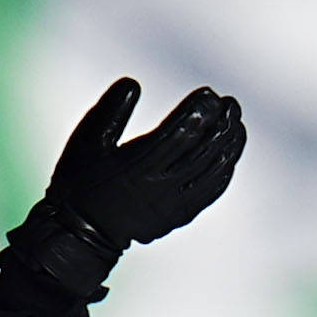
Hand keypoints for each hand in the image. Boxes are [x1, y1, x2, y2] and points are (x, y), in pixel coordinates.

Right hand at [48, 77, 244, 247]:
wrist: (80, 232)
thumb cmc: (80, 180)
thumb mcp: (86, 140)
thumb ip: (110, 110)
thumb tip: (133, 84)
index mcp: (137, 165)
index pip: (180, 133)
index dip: (199, 111)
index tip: (210, 93)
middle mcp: (159, 186)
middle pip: (203, 151)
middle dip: (221, 124)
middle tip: (231, 103)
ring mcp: (172, 204)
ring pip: (212, 172)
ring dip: (229, 146)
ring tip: (237, 124)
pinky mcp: (178, 216)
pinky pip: (210, 192)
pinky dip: (224, 171)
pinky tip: (230, 156)